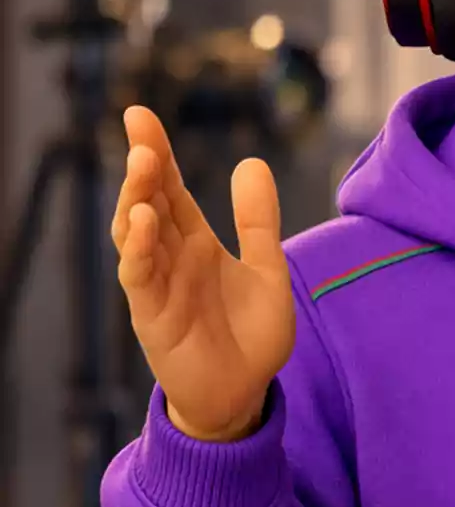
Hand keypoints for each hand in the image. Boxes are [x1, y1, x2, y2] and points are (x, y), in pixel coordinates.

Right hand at [112, 106, 294, 441]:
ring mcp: (158, 285)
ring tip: (143, 163)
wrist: (245, 392)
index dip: (158, 153)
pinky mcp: (153, 316)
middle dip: (142, 165)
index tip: (140, 114)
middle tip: (139, 128)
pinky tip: (144, 222)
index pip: (171, 189)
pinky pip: (139, 276)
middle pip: (149, 202)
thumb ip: (258, 220)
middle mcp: (171, 259)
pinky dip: (139, 249)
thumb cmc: (250, 333)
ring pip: (136, 234)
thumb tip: (252, 162)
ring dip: (136, 198)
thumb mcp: (266, 268)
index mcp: (196, 244)